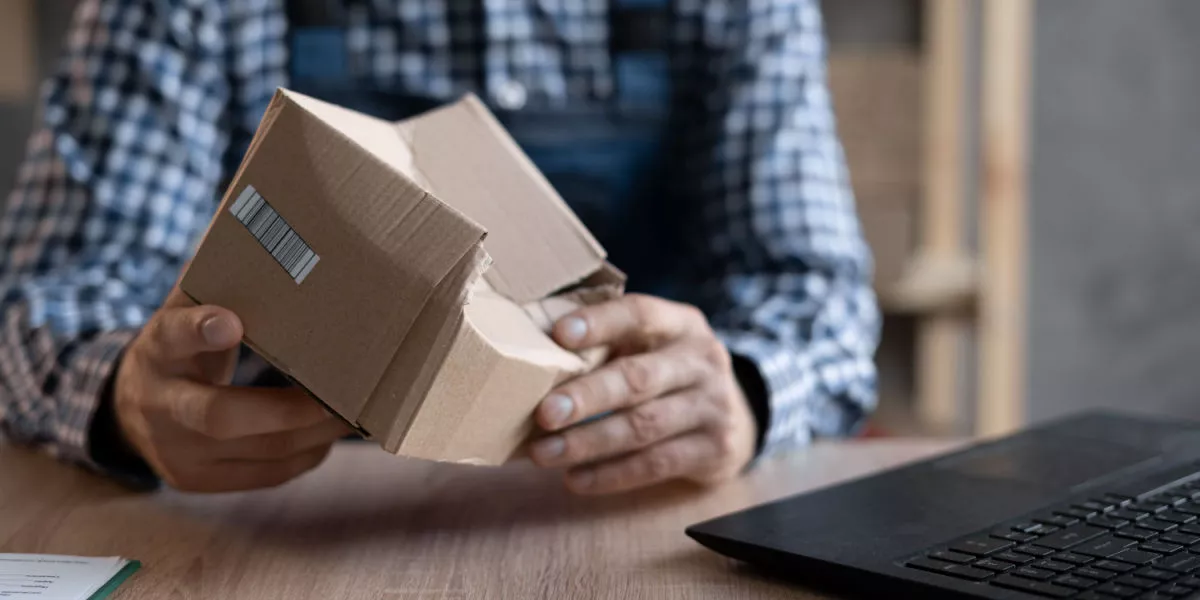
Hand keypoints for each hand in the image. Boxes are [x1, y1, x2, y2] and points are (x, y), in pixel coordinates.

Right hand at [113, 288, 350, 491]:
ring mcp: (175, 452)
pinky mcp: (196, 482)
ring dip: (313, 435)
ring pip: (256, 452)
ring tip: (355, 414)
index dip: (200, 330)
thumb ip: (221, 273)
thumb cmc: (183, 342)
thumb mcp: (186, 306)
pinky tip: (329, 436)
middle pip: (219, 417)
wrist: (131, 406)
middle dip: (288, 410)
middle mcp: (159, 404)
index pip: (173, 335)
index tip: (231, 321)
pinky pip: (264, 476)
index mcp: (157, 349)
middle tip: (339, 397)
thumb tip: (263, 203)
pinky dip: (304, 456)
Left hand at [529, 294, 756, 493]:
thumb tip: (530, 353)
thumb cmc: (668, 372)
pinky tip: (575, 479)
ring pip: (643, 426)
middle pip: (639, 378)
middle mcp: (702, 361)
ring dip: (588, 443)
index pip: (640, 313)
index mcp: (681, 324)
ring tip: (544, 453)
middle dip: (587, 396)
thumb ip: (609, 345)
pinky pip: (655, 464)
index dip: (600, 322)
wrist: (735, 417)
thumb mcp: (653, 345)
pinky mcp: (714, 450)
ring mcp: (713, 406)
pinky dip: (610, 474)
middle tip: (544, 413)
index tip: (559, 334)